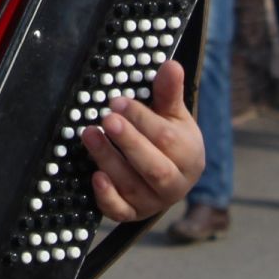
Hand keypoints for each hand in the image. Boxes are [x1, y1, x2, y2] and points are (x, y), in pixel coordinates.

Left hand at [82, 59, 203, 220]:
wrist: (169, 174)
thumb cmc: (169, 138)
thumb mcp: (172, 114)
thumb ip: (168, 92)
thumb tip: (171, 65)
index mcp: (190, 156)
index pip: (168, 139)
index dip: (142, 120)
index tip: (118, 101)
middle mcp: (176, 184)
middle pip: (154, 167)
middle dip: (129, 142)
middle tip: (106, 119)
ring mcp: (154, 202)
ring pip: (132, 185)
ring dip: (108, 159)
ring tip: (89, 134)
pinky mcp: (133, 214)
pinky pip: (120, 211)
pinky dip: (107, 196)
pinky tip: (95, 176)